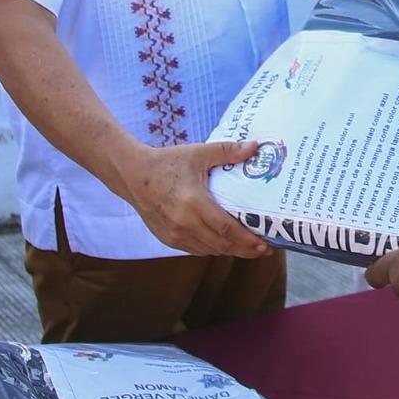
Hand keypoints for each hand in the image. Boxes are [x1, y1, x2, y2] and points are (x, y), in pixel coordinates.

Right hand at [121, 140, 273, 258]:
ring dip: (229, 251)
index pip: (226, 229)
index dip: (247, 240)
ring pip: (209, 250)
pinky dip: (212, 248)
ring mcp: (175, 234)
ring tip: (248, 247)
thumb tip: (256, 147)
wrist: (133, 174)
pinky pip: (196, 249)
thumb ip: (227, 151)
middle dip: (245, 250)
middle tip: (264, 249)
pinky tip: (223, 244)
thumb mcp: (198, 153)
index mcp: (193, 203)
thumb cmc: (167, 162)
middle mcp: (184, 223)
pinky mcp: (168, 239)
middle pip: (221, 245)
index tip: (265, 244)